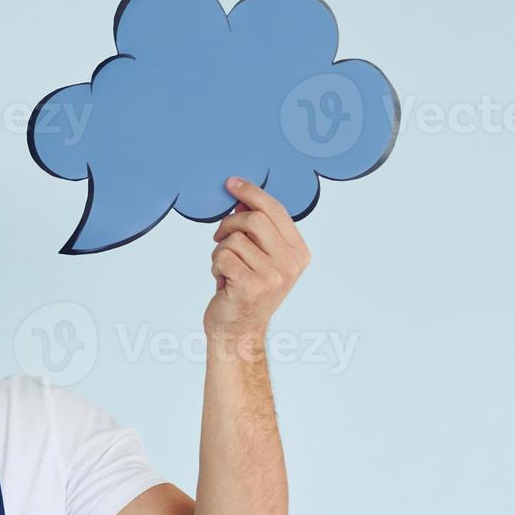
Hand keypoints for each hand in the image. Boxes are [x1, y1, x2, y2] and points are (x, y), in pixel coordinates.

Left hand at [204, 177, 311, 347]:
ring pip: (234, 240)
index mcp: (299, 253)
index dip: (252, 193)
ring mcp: (273, 276)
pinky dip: (215, 265)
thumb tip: (242, 200)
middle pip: (254, 220)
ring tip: (226, 269)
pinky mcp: (252, 286)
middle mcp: (291, 264)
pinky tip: (222, 280)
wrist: (238, 331)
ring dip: (220, 252)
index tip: (232, 183)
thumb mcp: (260, 258)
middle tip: (219, 237)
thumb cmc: (245, 291)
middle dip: (229, 224)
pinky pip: (223, 256)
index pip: (276, 210)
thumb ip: (257, 231)